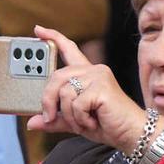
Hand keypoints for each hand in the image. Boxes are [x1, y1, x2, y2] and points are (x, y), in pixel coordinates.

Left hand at [27, 26, 150, 152]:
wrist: (132, 133)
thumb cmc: (107, 125)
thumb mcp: (74, 121)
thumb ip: (55, 119)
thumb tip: (32, 122)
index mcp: (86, 74)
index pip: (68, 49)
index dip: (53, 38)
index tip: (38, 30)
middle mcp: (93, 70)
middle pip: (57, 77)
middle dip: (48, 100)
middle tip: (49, 118)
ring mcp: (98, 76)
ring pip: (64, 92)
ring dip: (69, 115)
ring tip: (82, 123)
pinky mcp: (102, 87)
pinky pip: (76, 103)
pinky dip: (79, 118)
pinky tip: (91, 122)